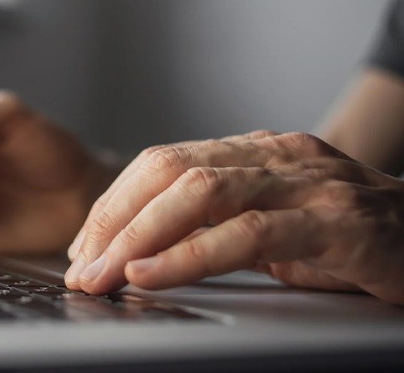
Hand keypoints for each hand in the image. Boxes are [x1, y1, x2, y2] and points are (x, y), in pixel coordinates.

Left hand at [65, 130, 403, 304]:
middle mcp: (274, 155)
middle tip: (81, 265)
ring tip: (102, 273)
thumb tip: (140, 249)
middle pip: (169, 170)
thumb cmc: (344, 235)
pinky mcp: (335, 221)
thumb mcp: (269, 223)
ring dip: (138, 236)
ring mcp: (306, 182)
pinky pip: (246, 234)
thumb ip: (214, 225)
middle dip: (114, 219)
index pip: (163, 162)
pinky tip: (150, 275)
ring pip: (200, 192)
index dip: (114, 203)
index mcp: (253, 151)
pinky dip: (189, 256)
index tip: (83, 244)